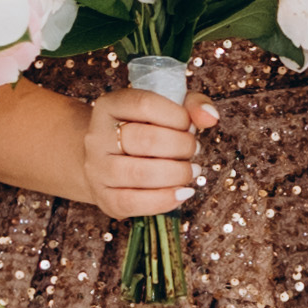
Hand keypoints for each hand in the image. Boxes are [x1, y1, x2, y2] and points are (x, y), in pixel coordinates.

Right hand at [67, 81, 212, 221]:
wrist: (107, 159)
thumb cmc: (143, 130)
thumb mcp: (165, 108)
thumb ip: (191, 105)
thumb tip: (210, 116)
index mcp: (110, 106)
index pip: (145, 105)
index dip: (177, 115)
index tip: (188, 125)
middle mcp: (97, 136)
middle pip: (145, 140)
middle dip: (182, 146)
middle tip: (193, 150)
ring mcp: (97, 169)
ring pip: (140, 174)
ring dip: (177, 174)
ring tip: (190, 170)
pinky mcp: (104, 198)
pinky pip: (133, 202)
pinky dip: (165, 200)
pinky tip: (182, 193)